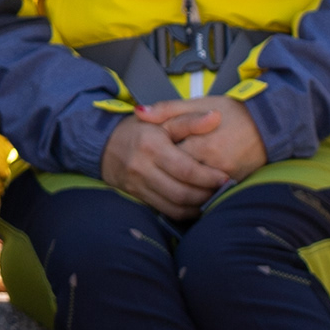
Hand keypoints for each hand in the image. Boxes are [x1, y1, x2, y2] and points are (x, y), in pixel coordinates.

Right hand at [99, 101, 241, 218]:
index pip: (186, 169)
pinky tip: (196, 205)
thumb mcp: (163, 120)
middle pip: (182, 192)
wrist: (104, 145)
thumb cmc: (139, 130)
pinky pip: (166, 211)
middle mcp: (143, 168)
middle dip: (207, 194)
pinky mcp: (137, 197)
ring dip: (198, 205)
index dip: (208, 177)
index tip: (225, 177)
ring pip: (175, 205)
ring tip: (213, 197)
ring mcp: (138, 185)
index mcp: (152, 146)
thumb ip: (190, 120)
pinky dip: (185, 211)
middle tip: (223, 190)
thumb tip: (215, 117)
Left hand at [152, 94, 266, 185]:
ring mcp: (226, 177)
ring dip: (182, 188)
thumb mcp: (198, 104)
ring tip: (171, 179)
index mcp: (201, 144)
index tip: (153, 153)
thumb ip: (167, 110)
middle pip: (180, 179)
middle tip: (158, 171)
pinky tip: (191, 186)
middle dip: (167, 176)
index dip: (158, 157)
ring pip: (194, 191)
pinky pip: (211, 195)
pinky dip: (199, 193)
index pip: (169, 159)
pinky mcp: (235, 184)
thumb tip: (139, 113)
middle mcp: (214, 164)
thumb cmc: (231, 111)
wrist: (268, 123)